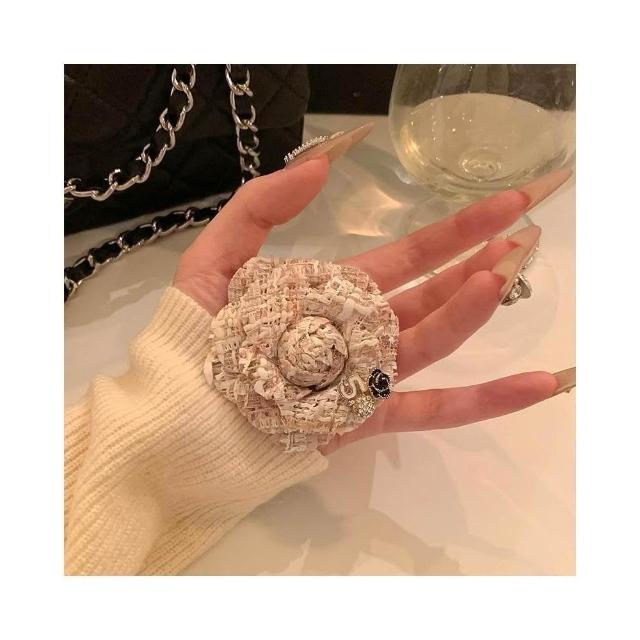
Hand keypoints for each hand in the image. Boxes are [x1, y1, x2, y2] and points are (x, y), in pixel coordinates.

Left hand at [174, 154, 570, 454]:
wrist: (179, 414)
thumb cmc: (195, 336)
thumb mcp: (215, 258)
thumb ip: (259, 206)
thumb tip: (321, 162)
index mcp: (334, 292)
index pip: (406, 257)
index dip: (453, 230)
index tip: (501, 203)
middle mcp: (358, 330)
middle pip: (429, 292)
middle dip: (475, 258)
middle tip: (523, 227)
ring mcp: (365, 376)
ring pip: (432, 341)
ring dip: (472, 310)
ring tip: (506, 273)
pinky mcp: (364, 418)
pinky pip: (431, 410)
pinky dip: (483, 401)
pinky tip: (536, 384)